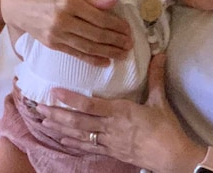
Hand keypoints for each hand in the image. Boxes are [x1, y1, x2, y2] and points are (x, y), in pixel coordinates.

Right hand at [0, 0, 132, 66]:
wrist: (15, 3)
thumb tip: (112, 2)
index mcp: (68, 2)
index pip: (99, 17)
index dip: (116, 25)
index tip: (128, 29)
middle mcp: (62, 20)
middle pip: (96, 34)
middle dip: (116, 40)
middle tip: (130, 44)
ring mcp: (56, 34)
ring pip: (88, 46)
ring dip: (108, 51)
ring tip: (123, 54)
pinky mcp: (51, 44)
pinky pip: (75, 53)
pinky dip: (91, 59)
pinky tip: (105, 61)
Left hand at [36, 54, 200, 172]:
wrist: (173, 157)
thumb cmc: (167, 129)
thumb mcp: (160, 101)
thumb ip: (155, 77)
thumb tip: (159, 54)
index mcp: (121, 112)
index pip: (90, 104)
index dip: (70, 99)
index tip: (54, 92)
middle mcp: (110, 127)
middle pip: (78, 121)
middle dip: (57, 115)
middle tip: (39, 108)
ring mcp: (109, 142)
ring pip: (79, 135)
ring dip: (60, 128)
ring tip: (44, 122)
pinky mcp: (112, 152)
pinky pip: (89, 147)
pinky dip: (74, 144)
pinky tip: (62, 140)